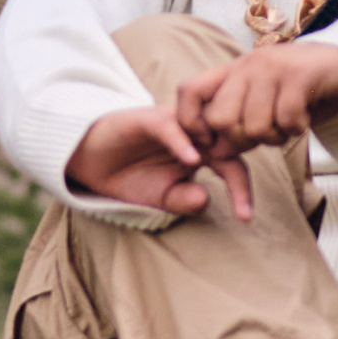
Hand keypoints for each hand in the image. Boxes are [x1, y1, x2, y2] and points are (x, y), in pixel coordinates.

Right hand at [67, 105, 249, 221]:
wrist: (91, 161)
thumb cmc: (130, 176)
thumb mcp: (161, 198)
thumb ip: (184, 201)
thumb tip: (206, 198)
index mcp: (203, 153)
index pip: (233, 166)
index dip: (242, 191)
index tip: (245, 219)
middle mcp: (195, 136)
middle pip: (229, 146)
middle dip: (239, 176)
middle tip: (243, 207)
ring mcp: (175, 125)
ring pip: (206, 129)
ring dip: (220, 149)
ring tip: (228, 179)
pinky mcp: (151, 119)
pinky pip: (172, 127)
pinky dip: (183, 142)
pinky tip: (190, 161)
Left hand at [173, 41, 337, 197]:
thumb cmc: (302, 91)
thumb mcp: (263, 104)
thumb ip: (238, 124)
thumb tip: (215, 153)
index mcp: (232, 71)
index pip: (188, 91)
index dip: (191, 122)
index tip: (211, 142)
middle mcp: (247, 65)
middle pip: (221, 119)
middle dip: (242, 140)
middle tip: (266, 134)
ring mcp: (272, 68)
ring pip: (255, 126)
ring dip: (275, 137)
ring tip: (289, 123)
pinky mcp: (299, 75)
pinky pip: (286, 120)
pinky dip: (296, 129)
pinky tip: (304, 118)